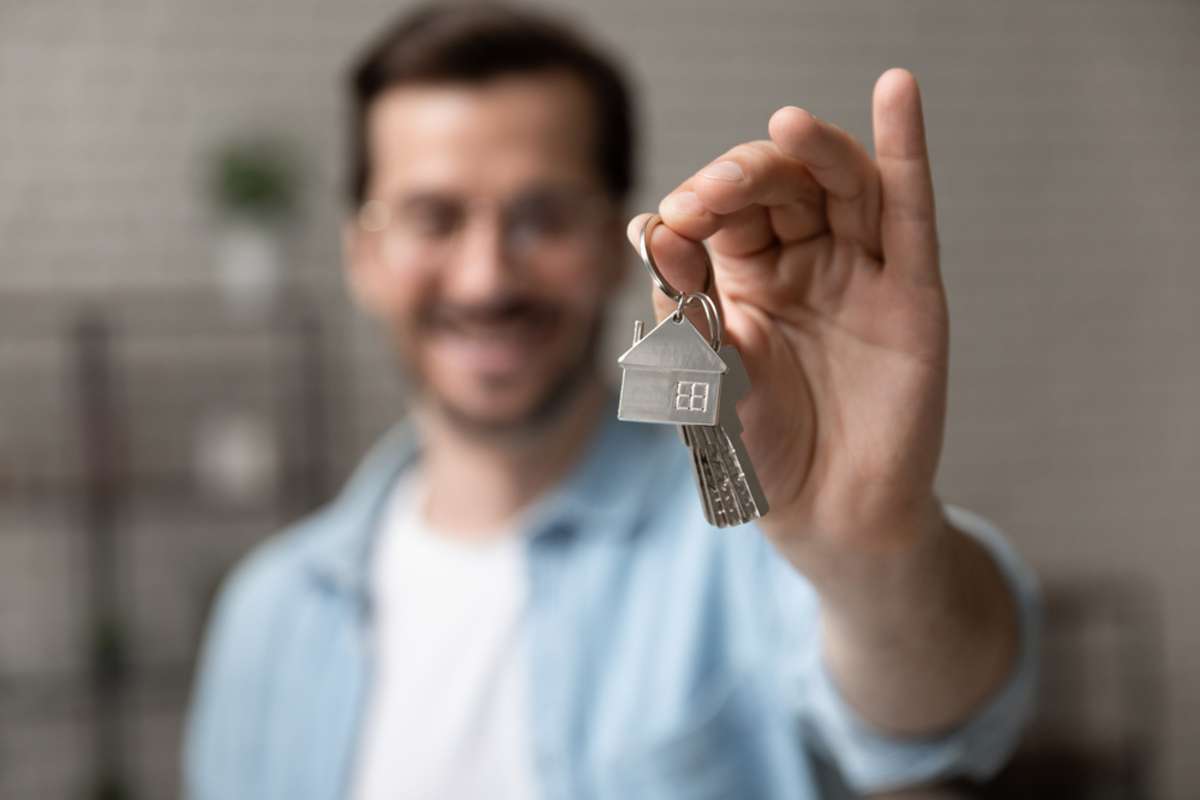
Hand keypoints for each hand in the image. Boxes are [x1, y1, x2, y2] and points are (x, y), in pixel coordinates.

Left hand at [629, 69, 947, 553]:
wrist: (823, 517)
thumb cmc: (757, 449)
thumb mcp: (707, 377)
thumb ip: (685, 307)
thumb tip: (647, 226)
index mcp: (747, 275)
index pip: (726, 209)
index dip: (701, 202)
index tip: (674, 221)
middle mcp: (806, 262)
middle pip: (784, 185)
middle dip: (746, 176)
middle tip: (712, 194)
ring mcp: (862, 274)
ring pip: (844, 186)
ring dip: (815, 150)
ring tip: (785, 127)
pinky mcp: (911, 296)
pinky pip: (911, 214)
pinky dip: (906, 150)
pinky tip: (896, 92)